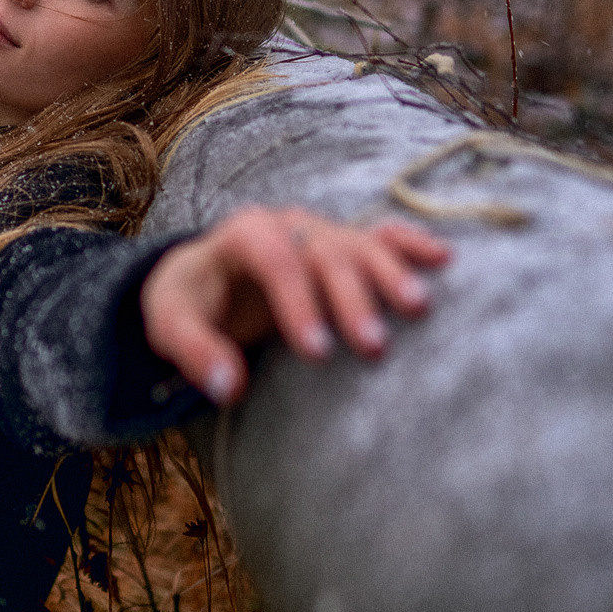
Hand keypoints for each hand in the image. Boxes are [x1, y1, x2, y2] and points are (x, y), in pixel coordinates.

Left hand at [140, 207, 450, 405]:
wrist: (203, 278)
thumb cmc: (189, 303)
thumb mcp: (169, 324)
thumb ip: (193, 352)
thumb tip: (229, 386)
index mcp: (244, 234)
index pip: (275, 261)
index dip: (298, 303)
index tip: (317, 352)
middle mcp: (289, 225)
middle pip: (325, 252)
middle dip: (351, 298)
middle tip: (373, 347)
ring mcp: (321, 233)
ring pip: (361, 243)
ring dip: (390, 275)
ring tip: (417, 310)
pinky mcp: (343, 246)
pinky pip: (382, 235)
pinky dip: (411, 243)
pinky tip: (444, 258)